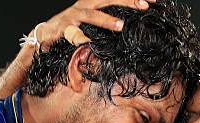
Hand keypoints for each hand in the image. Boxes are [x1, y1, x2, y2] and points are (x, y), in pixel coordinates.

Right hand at [35, 0, 154, 49]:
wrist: (45, 34)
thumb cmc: (73, 29)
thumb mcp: (93, 24)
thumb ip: (109, 23)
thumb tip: (130, 27)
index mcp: (94, 2)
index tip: (154, 0)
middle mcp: (85, 5)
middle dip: (127, 1)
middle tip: (145, 6)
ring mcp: (73, 15)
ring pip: (91, 15)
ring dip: (106, 20)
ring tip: (120, 26)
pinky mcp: (62, 28)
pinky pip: (73, 33)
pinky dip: (80, 38)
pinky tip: (88, 42)